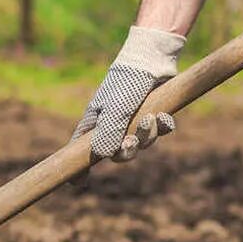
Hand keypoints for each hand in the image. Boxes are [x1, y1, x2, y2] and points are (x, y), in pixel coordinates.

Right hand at [71, 26, 183, 163]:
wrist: (152, 57)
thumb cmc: (127, 82)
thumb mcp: (117, 108)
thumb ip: (110, 132)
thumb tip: (103, 156)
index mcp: (95, 122)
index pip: (80, 150)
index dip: (78, 168)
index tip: (76, 184)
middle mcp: (112, 123)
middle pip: (117, 153)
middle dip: (127, 151)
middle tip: (132, 141)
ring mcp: (133, 119)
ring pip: (141, 143)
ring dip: (148, 136)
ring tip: (151, 118)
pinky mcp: (153, 112)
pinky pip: (159, 131)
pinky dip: (163, 126)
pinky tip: (166, 117)